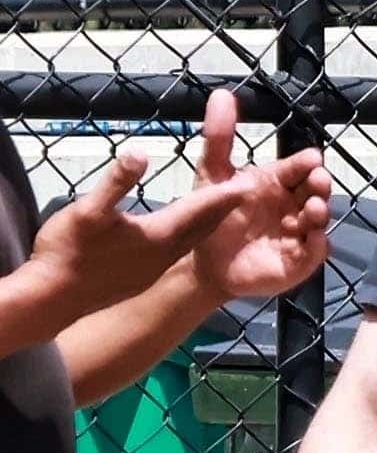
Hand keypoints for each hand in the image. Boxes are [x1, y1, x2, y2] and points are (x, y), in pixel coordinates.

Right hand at [28, 141, 263, 326]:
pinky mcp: (141, 279)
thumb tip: (140, 153)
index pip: (197, 209)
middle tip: (247, 193)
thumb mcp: (88, 210)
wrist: (52, 299)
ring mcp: (153, 270)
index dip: (222, 194)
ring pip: (191, 243)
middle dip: (224, 209)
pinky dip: (189, 239)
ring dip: (209, 226)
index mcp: (158, 236)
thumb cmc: (68, 251)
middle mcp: (164, 256)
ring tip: (223, 212)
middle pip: (203, 228)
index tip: (249, 182)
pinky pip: (176, 254)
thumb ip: (116, 181)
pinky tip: (183, 236)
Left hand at [188, 91, 332, 302]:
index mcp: (275, 182)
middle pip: (314, 191)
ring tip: (314, 209)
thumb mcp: (212, 173)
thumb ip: (220, 137)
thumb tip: (222, 93)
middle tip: (319, 180)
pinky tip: (315, 240)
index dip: (306, 163)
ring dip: (320, 213)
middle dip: (320, 185)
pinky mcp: (298, 261)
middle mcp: (291, 205)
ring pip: (318, 220)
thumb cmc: (211, 216)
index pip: (297, 168)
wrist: (204, 263)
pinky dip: (318, 246)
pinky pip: (314, 252)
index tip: (312, 159)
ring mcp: (297, 233)